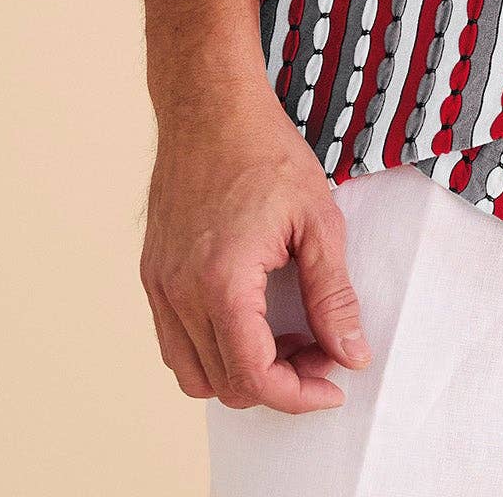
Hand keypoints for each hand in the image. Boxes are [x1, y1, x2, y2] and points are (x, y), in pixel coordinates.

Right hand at [141, 78, 369, 412]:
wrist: (211, 107)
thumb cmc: (265, 152)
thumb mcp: (318, 221)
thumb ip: (333, 295)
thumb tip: (350, 352)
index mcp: (222, 282)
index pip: (254, 377)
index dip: (298, 394)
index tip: (334, 384)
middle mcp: (179, 293)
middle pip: (225, 385)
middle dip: (279, 383)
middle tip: (321, 351)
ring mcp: (159, 285)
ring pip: (193, 373)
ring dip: (242, 372)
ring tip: (289, 337)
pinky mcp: (152, 275)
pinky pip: (175, 342)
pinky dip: (213, 350)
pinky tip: (254, 319)